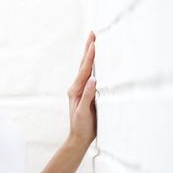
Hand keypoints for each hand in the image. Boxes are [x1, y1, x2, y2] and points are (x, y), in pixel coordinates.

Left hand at [67, 31, 96, 146]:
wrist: (78, 138)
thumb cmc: (81, 126)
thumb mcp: (84, 112)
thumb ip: (88, 96)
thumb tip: (93, 79)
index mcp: (75, 90)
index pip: (84, 70)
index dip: (90, 56)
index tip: (94, 43)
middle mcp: (77, 87)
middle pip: (83, 64)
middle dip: (88, 49)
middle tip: (93, 34)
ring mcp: (81, 89)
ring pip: (86, 68)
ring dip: (90, 55)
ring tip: (94, 42)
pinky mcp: (86, 93)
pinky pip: (90, 75)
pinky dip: (93, 65)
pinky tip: (97, 61)